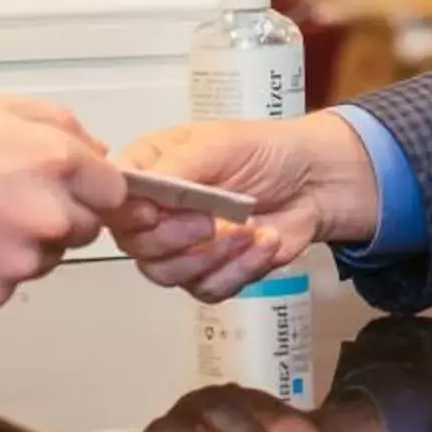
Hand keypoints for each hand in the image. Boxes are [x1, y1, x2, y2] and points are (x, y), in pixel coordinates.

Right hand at [0, 96, 125, 310]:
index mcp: (57, 161)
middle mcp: (51, 214)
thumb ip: (60, 125)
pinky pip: (13, 282)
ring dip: (31, 244)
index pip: (113, 189)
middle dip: (63, 215)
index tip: (68, 186)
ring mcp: (24, 259)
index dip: (91, 187)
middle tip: (13, 201)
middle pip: (87, 227)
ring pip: (50, 257)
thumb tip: (98, 153)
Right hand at [107, 112, 380, 301]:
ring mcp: (183, 246)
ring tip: (249, 231)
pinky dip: (239, 270)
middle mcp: (158, 211)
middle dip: (175, 239)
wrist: (317, 181)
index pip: (114, 200)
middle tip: (211, 222)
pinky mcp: (212, 272)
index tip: (157, 213)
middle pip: (135, 245)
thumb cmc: (267, 151)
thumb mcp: (222, 143)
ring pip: (167, 274)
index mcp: (151, 169)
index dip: (129, 213)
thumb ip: (179, 164)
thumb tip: (140, 186)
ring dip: (211, 257)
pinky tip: (265, 243)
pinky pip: (207, 289)